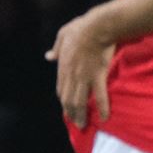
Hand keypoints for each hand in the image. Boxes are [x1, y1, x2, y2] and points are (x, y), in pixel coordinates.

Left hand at [46, 13, 115, 129]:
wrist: (97, 26)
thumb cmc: (81, 28)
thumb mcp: (62, 35)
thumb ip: (56, 48)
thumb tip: (48, 56)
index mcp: (63, 66)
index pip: (61, 89)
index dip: (63, 102)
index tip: (67, 110)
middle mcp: (71, 75)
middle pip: (68, 99)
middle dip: (71, 113)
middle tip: (76, 124)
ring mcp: (84, 77)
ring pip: (80, 101)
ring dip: (81, 115)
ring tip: (84, 125)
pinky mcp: (98, 76)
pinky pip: (100, 95)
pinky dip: (102, 108)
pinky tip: (104, 118)